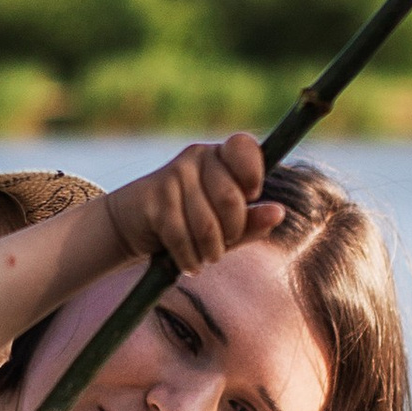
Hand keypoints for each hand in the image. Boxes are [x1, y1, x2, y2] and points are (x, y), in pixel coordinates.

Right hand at [104, 134, 278, 273]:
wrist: (133, 223)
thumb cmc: (190, 221)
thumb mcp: (225, 223)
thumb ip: (252, 219)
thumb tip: (278, 213)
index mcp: (220, 155)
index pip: (244, 146)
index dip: (252, 175)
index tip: (251, 196)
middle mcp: (197, 156)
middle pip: (230, 199)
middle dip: (232, 233)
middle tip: (224, 244)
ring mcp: (173, 175)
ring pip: (206, 225)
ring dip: (210, 252)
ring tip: (206, 257)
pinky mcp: (153, 197)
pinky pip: (181, 236)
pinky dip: (189, 259)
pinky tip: (189, 263)